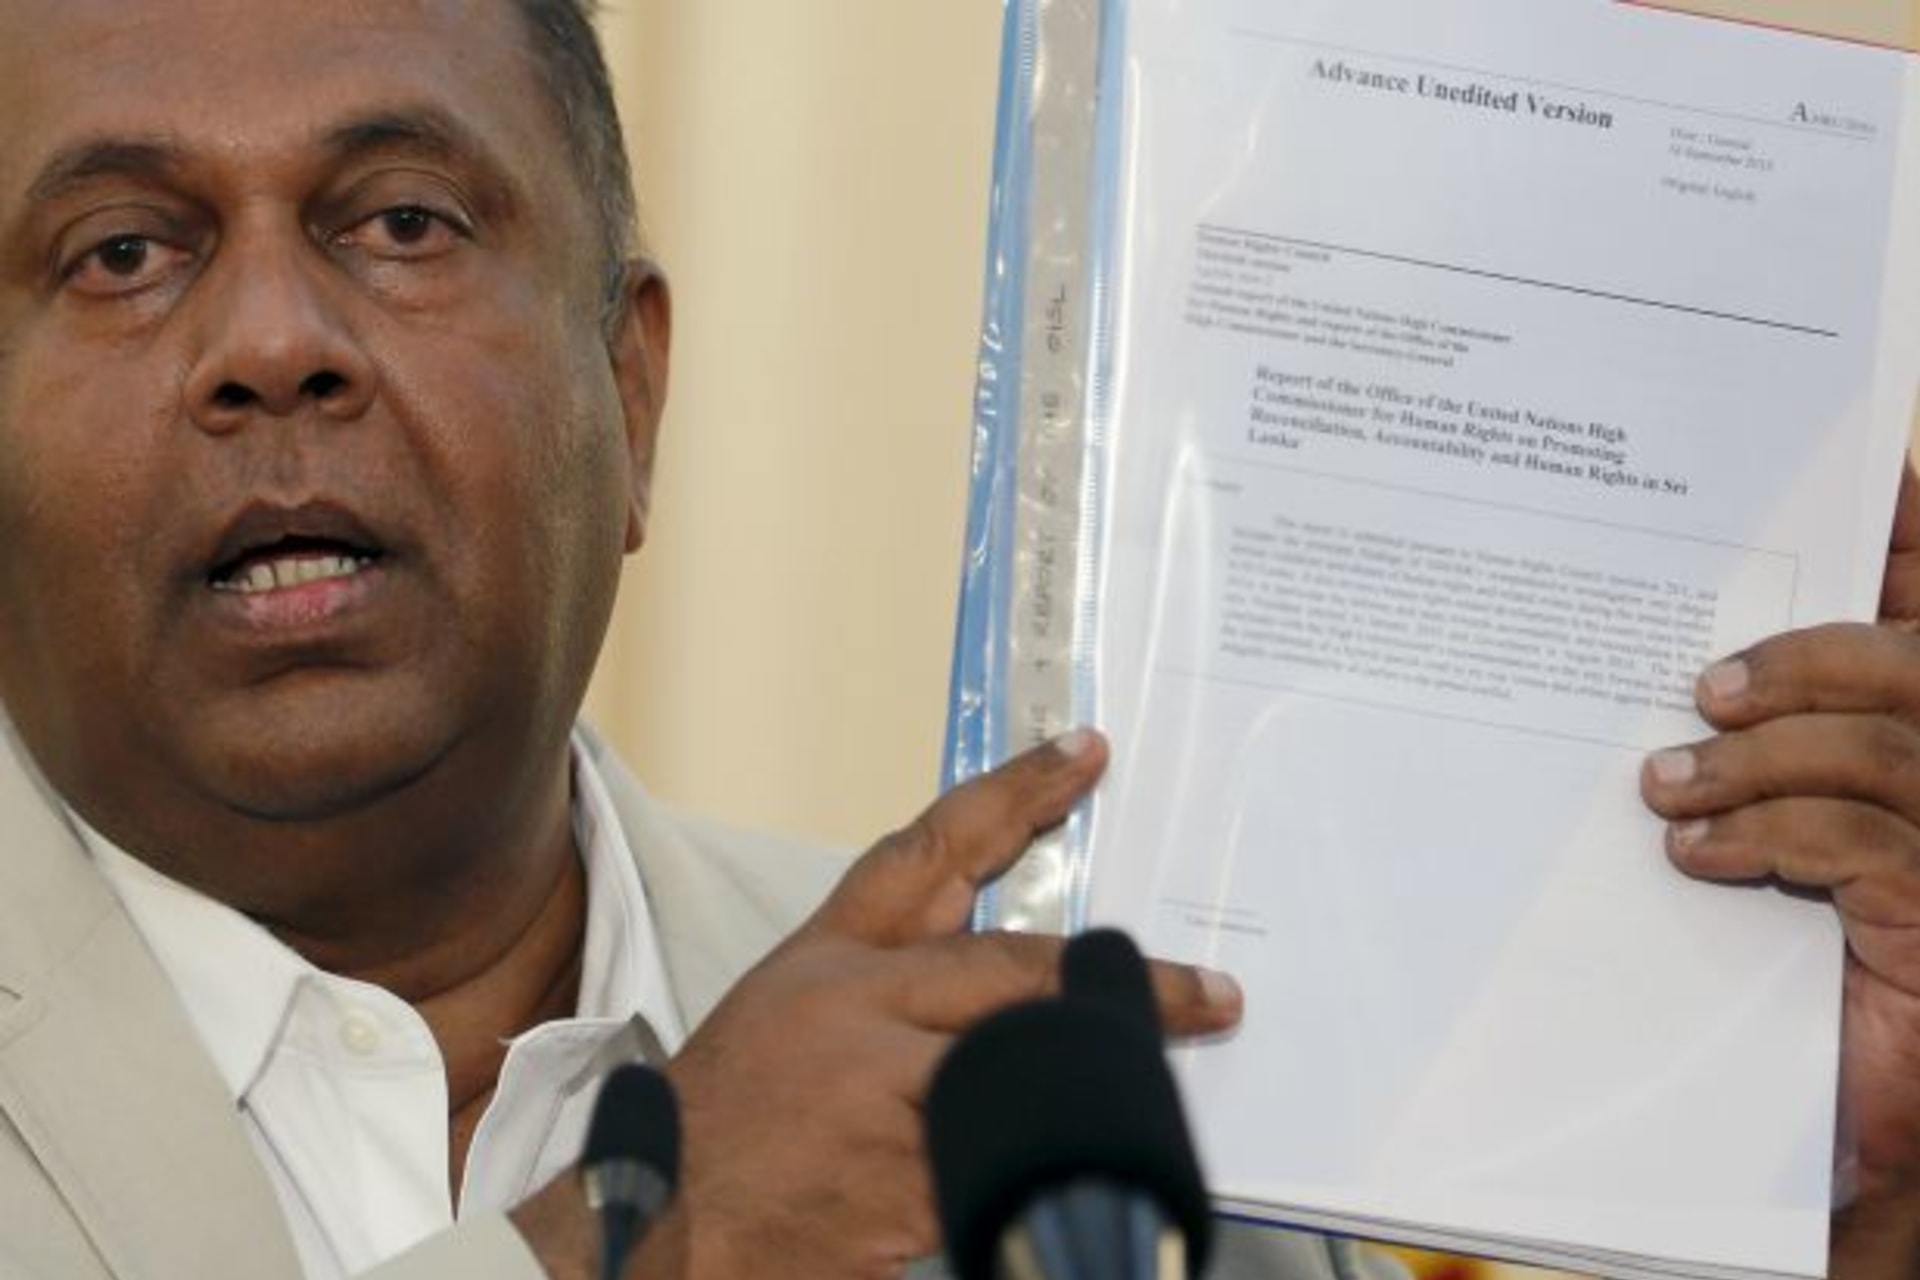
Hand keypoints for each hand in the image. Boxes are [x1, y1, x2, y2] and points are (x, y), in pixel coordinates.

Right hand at [643, 731, 1241, 1279]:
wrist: (658, 1220)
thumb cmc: (727, 1117)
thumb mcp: (792, 1013)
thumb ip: (890, 987)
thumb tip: (1003, 988)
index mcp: (833, 956)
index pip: (930, 850)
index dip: (1014, 793)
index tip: (1086, 753)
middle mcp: (860, 1007)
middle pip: (1012, 969)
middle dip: (1123, 981)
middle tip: (1207, 992)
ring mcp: (882, 1092)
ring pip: (1023, 1067)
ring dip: (1100, 1084)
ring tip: (1163, 1099)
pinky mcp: (903, 1176)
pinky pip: (1001, 1159)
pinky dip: (1040, 1170)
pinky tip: (1078, 1182)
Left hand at [1640, 458, 1919, 1276]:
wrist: (1829, 1138)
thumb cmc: (1782, 979)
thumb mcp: (1755, 842)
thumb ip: (1756, 747)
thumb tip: (1691, 668)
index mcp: (1919, 745)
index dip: (1914, 540)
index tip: (1884, 470)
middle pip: (1912, 671)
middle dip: (1807, 661)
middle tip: (1703, 691)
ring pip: (1885, 756)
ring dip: (1761, 761)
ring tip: (1668, 784)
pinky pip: (1868, 853)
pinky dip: (1774, 839)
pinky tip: (1699, 858)